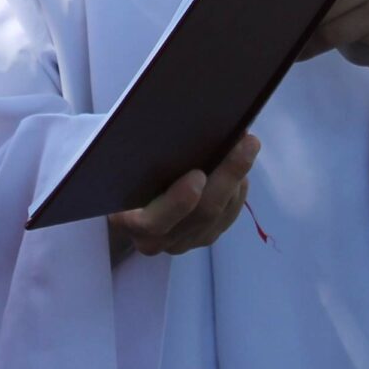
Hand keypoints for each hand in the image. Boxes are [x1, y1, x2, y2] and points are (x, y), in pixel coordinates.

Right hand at [107, 133, 259, 261]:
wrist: (125, 205)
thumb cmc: (121, 175)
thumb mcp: (122, 166)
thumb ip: (141, 157)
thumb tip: (178, 125)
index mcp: (128, 221)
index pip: (153, 221)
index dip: (178, 202)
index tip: (198, 176)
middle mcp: (156, 240)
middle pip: (200, 214)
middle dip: (226, 176)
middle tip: (245, 142)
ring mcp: (183, 242)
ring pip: (219, 215)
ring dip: (237, 179)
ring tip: (247, 144)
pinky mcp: (203, 238)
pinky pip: (227, 217)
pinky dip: (238, 189)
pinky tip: (242, 165)